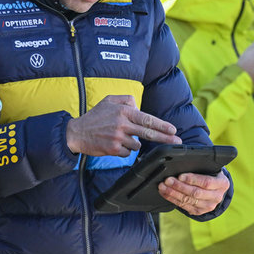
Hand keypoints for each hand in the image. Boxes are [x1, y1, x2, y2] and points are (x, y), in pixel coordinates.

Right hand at [65, 95, 180, 155]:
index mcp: (123, 111)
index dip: (162, 125)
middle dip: (165, 137)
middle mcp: (122, 124)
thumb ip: (126, 100)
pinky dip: (123, 150)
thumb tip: (138, 106)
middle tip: (176, 141)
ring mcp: (118, 138)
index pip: (147, 119)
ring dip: (132, 143)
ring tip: (118, 137)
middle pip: (148, 133)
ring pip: (137, 145)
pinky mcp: (113, 149)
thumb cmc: (95, 116)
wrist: (76, 133)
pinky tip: (113, 144)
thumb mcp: (109, 100)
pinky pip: (127, 153)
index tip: (173, 129)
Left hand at [158, 170, 228, 215]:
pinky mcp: (199, 212)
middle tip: (167, 180)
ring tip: (163, 186)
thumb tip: (181, 162)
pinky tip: (165, 193)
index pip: (206, 182)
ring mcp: (208, 206)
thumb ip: (200, 165)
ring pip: (188, 200)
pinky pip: (184, 206)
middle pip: (195, 193)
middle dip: (179, 186)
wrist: (215, 187)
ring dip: (173, 193)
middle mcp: (217, 197)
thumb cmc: (210, 173)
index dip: (192, 179)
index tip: (180, 175)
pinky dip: (172, 199)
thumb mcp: (210, 167)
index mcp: (222, 183)